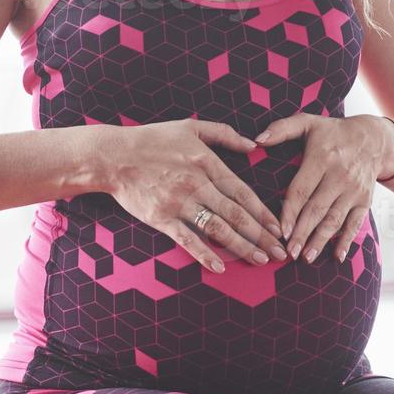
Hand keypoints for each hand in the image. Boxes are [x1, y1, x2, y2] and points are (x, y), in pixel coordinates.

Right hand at [104, 120, 288, 273]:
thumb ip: (224, 134)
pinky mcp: (161, 218)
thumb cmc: (151, 140)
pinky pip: (187, 239)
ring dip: (241, 246)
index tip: (278, 227)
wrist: (113, 157)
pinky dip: (204, 254)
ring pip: (217, 228)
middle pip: (235, 213)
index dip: (262, 211)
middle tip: (281, 252)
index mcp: (206, 162)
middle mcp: (196, 184)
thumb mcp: (190, 126)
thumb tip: (254, 146)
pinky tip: (220, 266)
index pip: (241, 191)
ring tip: (260, 259)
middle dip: (261, 235)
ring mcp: (178, 203)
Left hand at [254, 114, 393, 263]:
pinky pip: (355, 224)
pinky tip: (337, 257)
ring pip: (335, 219)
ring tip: (306, 257)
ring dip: (321, 240)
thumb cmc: (333, 132)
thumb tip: (257, 140)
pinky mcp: (364, 201)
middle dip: (302, 233)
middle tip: (288, 253)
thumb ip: (282, 129)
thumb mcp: (308, 122)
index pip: (302, 189)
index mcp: (322, 158)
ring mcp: (353, 190)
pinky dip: (346, 241)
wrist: (374, 139)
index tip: (280, 231)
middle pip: (317, 209)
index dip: (290, 212)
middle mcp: (339, 176)